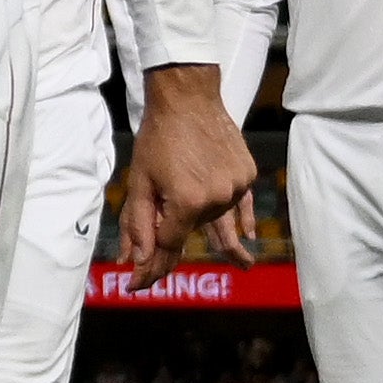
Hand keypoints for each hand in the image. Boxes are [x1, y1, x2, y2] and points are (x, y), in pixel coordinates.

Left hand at [123, 75, 258, 261]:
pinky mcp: (247, 175)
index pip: (169, 244)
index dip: (150, 266)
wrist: (188, 97)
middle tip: (153, 264)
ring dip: (209, 226)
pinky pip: (243, 204)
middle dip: (175, 238)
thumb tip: (137, 260)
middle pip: (192, 230)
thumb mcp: (140, 181)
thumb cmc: (158, 137)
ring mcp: (236, 186)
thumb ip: (139, 224)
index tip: (135, 285)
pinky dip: (244, 218)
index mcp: (188, 202)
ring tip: (241, 263)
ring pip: (217, 217)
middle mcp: (217, 199)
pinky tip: (247, 236)